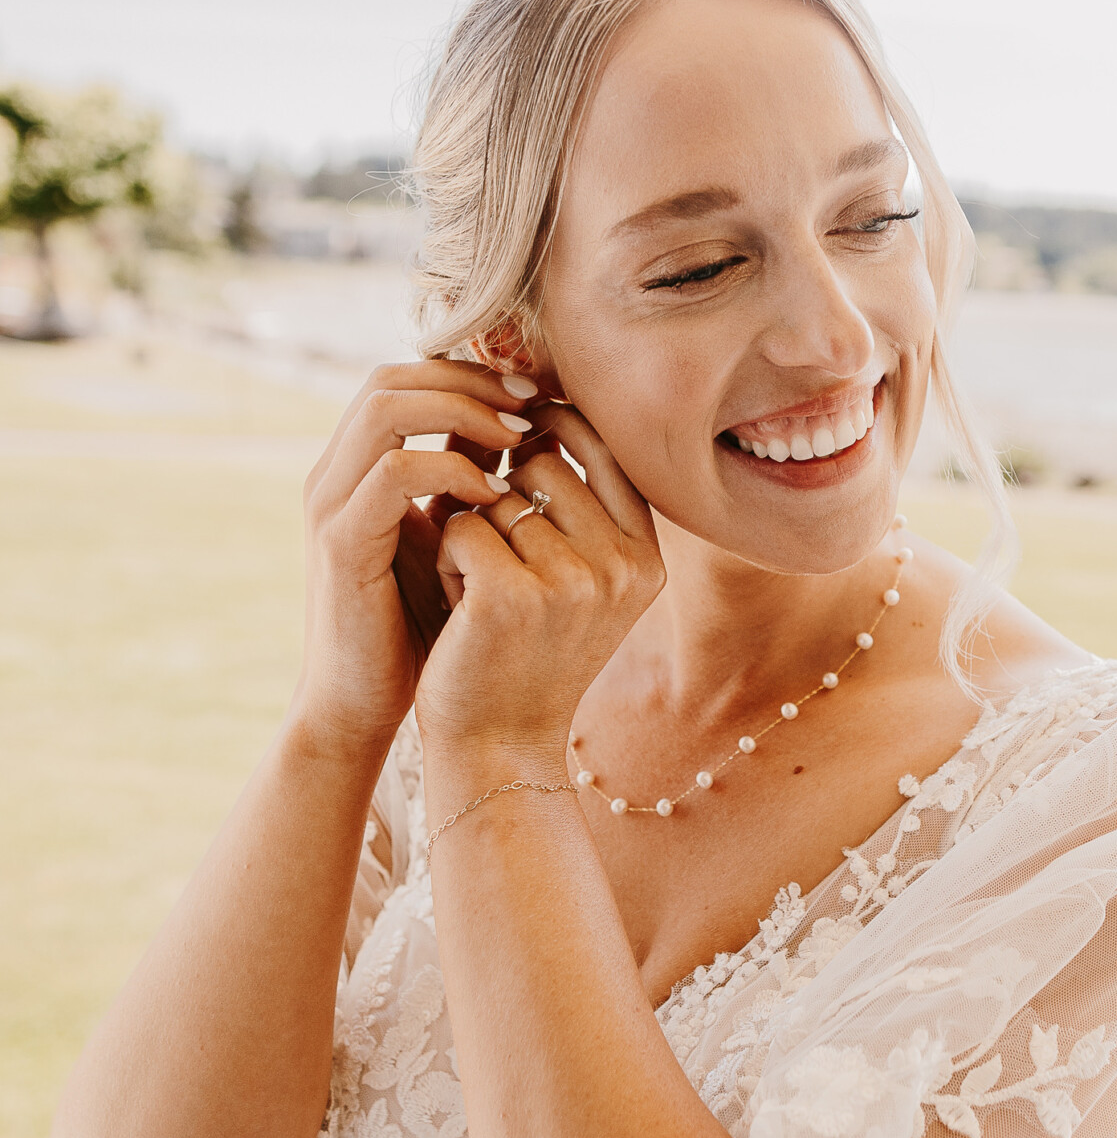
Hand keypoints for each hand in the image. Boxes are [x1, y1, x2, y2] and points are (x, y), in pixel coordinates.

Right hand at [290, 360, 536, 757]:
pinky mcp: (341, 542)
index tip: (533, 393)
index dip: (469, 374)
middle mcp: (334, 475)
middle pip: (391, 377)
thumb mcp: (453, 543)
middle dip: (469, 379)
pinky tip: (495, 494)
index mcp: (357, 470)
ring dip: (462, 411)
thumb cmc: (417, 631)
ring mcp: (331, 504)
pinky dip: (448, 468)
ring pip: (386, 408)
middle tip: (532, 400)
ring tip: (520, 436)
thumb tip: (525, 432)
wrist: (361, 706)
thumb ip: (470, 486)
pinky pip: (392, 471)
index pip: (405, 379)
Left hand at [415, 404, 664, 769]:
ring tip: (481, 588)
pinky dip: (447, 554)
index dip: (549, 428)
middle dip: (501, 493)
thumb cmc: (524, 651)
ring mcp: (573, 583)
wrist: (498, 744)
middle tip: (500, 561)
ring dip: (471, 528)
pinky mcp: (514, 598)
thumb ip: (568, 496)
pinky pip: (462, 525)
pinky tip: (461, 602)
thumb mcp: (570, 574)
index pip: (600, 445)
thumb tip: (530, 393)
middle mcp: (623, 567)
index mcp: (648, 555)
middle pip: (541, 461)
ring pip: (496, 492)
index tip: (513, 440)